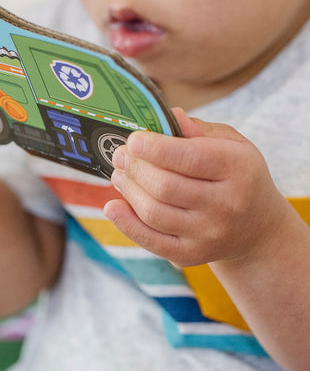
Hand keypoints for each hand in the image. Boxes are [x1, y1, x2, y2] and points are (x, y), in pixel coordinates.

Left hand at [103, 108, 289, 267]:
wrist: (257, 227)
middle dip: (135, 168)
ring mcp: (208, 234)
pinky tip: (113, 206)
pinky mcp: (191, 254)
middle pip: (165, 186)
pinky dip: (126, 223)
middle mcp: (227, 204)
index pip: (190, 157)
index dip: (155, 148)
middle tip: (120, 155)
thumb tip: (169, 116)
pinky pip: (150, 240)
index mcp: (239, 169)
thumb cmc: (236, 175)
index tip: (133, 140)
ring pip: (153, 212)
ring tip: (119, 174)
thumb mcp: (230, 145)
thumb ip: (199, 131)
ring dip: (128, 190)